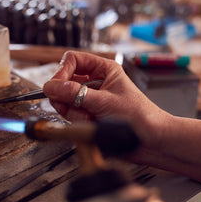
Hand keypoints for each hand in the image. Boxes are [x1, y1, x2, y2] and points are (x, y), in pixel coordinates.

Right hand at [43, 51, 170, 148]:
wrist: (150, 140)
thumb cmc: (139, 116)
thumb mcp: (104, 101)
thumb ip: (75, 94)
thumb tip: (51, 86)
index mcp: (103, 69)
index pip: (72, 61)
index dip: (62, 72)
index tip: (56, 86)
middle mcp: (95, 82)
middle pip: (65, 82)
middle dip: (66, 96)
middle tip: (72, 105)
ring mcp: (90, 99)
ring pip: (65, 100)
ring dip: (74, 111)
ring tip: (90, 118)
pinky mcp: (88, 115)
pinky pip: (71, 115)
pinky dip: (78, 121)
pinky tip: (92, 124)